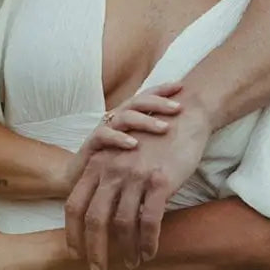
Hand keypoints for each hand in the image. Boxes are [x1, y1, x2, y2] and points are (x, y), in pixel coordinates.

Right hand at [60, 80, 184, 197]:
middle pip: (138, 102)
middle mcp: (116, 118)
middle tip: (178, 108)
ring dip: (145, 120)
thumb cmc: (117, 166)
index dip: (162, 90)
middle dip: (159, 103)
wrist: (83, 183)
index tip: (181, 86)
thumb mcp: (140, 152)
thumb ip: (156, 142)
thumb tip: (186, 134)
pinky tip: (134, 145)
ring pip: (124, 116)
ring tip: (164, 128)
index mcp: (128, 116)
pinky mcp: (91, 145)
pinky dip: (119, 138)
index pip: (146, 97)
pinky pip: (104, 135)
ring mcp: (103, 130)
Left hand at [64, 98, 213, 269]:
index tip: (76, 253)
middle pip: (94, 218)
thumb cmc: (153, 137)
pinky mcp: (160, 182)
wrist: (185, 116)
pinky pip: (149, 221)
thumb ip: (108, 177)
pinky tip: (150, 252)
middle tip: (98, 269)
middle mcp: (112, 170)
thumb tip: (101, 212)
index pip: (74, 204)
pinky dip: (148, 242)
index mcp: (98, 164)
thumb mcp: (121, 152)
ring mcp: (136, 176)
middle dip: (94, 249)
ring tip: (132, 262)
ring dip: (126, 250)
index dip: (72, 232)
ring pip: (123, 224)